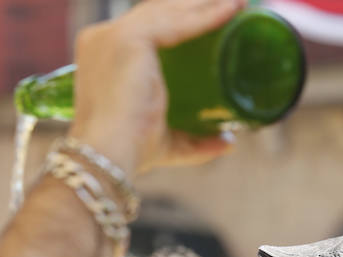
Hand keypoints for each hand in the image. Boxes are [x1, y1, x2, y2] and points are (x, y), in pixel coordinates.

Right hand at [68, 0, 242, 174]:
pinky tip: (231, 11)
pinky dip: (207, 16)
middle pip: (159, 10)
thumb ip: (196, 140)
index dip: (183, 16)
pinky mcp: (129, 38)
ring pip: (168, 10)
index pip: (148, 24)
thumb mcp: (167, 139)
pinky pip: (176, 22)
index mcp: (104, 52)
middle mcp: (103, 37)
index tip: (216, 16)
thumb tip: (228, 141)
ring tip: (239, 4)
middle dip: (197, 5)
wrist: (108, 156)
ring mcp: (113, 34)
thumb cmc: (131, 152)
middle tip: (236, 6)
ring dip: (206, 3)